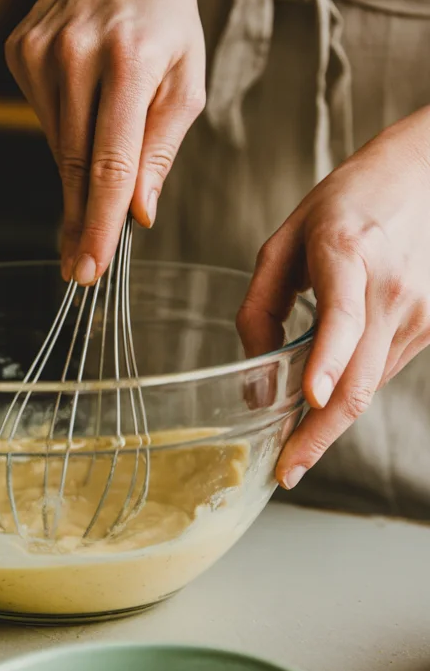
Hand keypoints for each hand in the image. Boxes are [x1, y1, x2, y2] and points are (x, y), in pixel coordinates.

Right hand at [5, 0, 205, 283]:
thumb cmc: (163, 13)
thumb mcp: (188, 75)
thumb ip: (162, 147)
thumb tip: (139, 212)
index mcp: (133, 59)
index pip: (111, 161)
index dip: (100, 222)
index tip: (89, 267)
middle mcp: (80, 54)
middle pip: (76, 164)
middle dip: (82, 221)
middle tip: (82, 269)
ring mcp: (41, 52)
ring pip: (58, 145)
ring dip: (79, 172)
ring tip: (104, 153)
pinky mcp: (19, 52)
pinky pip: (44, 118)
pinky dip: (66, 129)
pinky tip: (84, 99)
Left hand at [237, 106, 429, 488]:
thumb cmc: (350, 200)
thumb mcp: (285, 240)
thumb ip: (260, 308)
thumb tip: (257, 379)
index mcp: (348, 253)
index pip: (342, 318)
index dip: (327, 361)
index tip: (312, 398)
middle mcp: (393, 288)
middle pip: (360, 381)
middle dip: (319, 435)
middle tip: (285, 470)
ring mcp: (422, 311)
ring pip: (371, 385)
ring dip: (333, 416)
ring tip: (296, 436)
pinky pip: (386, 370)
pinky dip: (355, 385)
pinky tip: (332, 384)